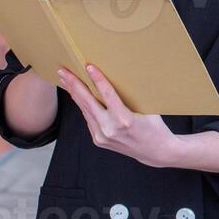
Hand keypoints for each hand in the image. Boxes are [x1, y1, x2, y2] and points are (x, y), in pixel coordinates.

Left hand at [58, 64, 178, 168]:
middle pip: (88, 102)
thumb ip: (130, 98)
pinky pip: (88, 119)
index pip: (107, 94)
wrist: (155, 152)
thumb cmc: (154, 127)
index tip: (88, 66)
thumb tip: (116, 78)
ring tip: (66, 80)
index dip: (97, 79)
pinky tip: (77, 96)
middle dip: (74, 84)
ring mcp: (102, 136)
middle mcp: (110, 129)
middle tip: (64, 71)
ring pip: (85, 110)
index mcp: (124, 120)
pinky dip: (83, 106)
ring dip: (74, 94)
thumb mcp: (147, 109)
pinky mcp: (98, 140)